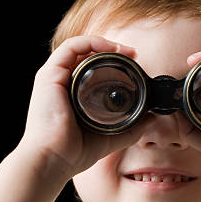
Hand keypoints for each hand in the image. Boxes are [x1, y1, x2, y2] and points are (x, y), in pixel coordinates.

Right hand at [18, 35, 151, 179]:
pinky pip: (71, 47)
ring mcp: (54, 78)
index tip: (132, 64)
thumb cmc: (73, 153)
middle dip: (110, 51)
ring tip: (125, 50)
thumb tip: (151, 118)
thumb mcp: (108, 137)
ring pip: (79, 48)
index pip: (88, 70)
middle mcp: (60, 84)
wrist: (53, 159)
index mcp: (70, 96)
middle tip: (132, 55)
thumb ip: (130, 129)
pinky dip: (91, 42)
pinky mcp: (50, 75)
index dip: (110, 62)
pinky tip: (110, 47)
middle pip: (85, 57)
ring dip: (104, 44)